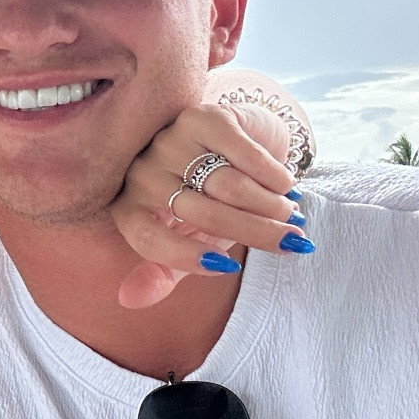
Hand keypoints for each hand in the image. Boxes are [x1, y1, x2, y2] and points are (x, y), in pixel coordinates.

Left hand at [112, 102, 306, 308]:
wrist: (234, 144)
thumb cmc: (208, 201)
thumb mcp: (187, 240)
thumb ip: (162, 272)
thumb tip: (128, 301)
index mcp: (130, 207)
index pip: (149, 239)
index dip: (188, 258)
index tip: (229, 268)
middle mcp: (142, 172)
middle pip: (203, 214)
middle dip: (256, 232)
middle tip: (291, 241)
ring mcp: (170, 141)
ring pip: (229, 186)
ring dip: (270, 205)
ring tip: (290, 213)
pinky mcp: (202, 117)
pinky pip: (244, 154)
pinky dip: (272, 175)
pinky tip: (285, 185)